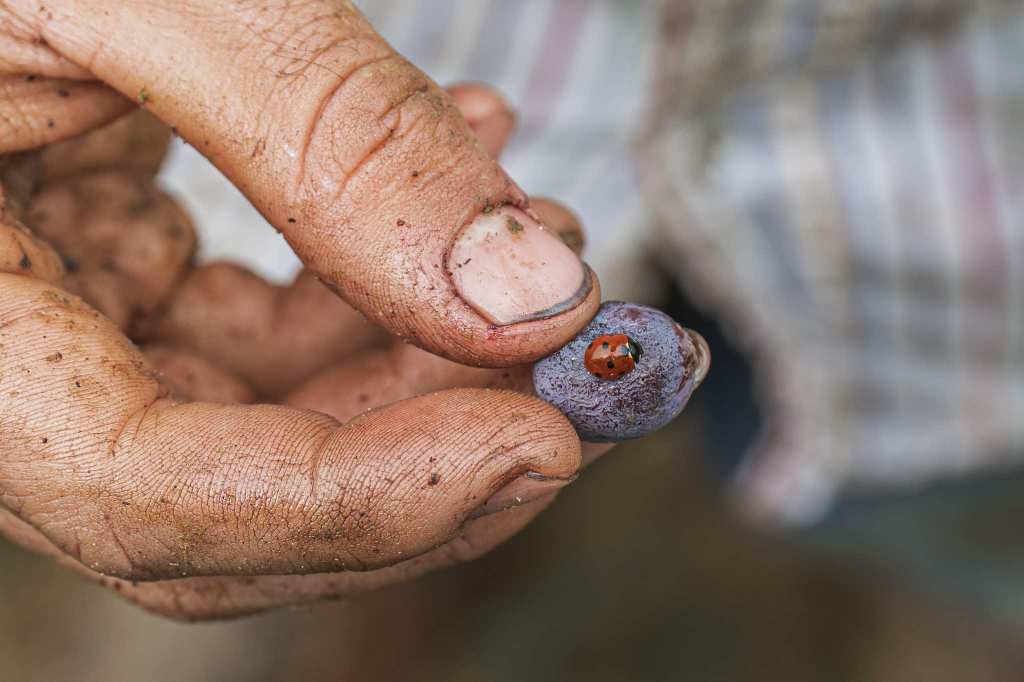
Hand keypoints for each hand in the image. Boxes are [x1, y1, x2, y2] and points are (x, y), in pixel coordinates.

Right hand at [0, 1, 607, 619]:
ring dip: (435, 355)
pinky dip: (380, 280)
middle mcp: (11, 365)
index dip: (358, 503)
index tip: (542, 444)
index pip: (151, 501)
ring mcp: (71, 326)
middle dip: (438, 451)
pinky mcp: (123, 276)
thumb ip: (332, 134)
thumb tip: (528, 292)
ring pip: (278, 417)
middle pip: (240, 497)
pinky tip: (463, 183)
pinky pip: (269, 330)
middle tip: (588, 368)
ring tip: (542, 245)